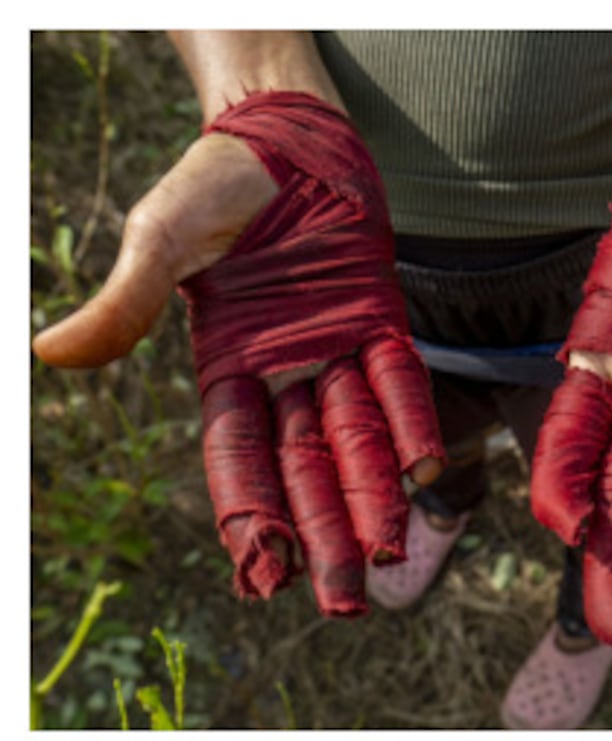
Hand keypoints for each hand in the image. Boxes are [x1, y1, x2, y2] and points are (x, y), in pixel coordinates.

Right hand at [33, 92, 441, 615]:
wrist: (282, 133)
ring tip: (387, 559)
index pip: (239, 457)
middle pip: (306, 469)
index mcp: (225, 367)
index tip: (262, 573)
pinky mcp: (379, 321)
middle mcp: (285, 373)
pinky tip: (428, 470)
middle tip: (345, 602)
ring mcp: (336, 351)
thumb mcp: (158, 238)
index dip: (251, 513)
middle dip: (323, 535)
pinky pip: (398, 381)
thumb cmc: (211, 185)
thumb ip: (125, 302)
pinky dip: (411, 422)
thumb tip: (51, 352)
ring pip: (355, 440)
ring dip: (372, 498)